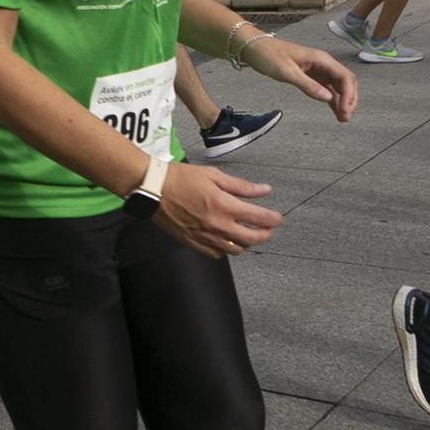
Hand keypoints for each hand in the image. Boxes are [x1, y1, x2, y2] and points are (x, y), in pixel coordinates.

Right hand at [156, 162, 282, 258]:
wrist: (152, 189)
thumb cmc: (180, 178)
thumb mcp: (213, 175)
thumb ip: (241, 186)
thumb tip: (264, 191)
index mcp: (223, 205)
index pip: (258, 218)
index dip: (273, 219)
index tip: (277, 218)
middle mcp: (217, 224)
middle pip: (251, 238)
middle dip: (264, 234)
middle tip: (267, 228)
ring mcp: (204, 236)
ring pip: (235, 250)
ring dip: (246, 243)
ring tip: (247, 234)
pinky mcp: (192, 242)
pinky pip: (216, 254)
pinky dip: (225, 250)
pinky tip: (226, 241)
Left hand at [243, 36, 356, 121]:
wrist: (255, 47)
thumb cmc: (269, 56)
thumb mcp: (287, 72)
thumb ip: (308, 85)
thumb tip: (329, 99)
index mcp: (322, 60)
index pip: (345, 77)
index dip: (349, 95)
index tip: (344, 111)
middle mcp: (324, 64)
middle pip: (346, 82)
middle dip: (349, 99)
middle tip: (345, 118)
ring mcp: (318, 69)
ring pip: (338, 86)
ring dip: (343, 101)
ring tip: (342, 118)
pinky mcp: (311, 75)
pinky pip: (327, 87)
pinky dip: (332, 99)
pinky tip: (334, 110)